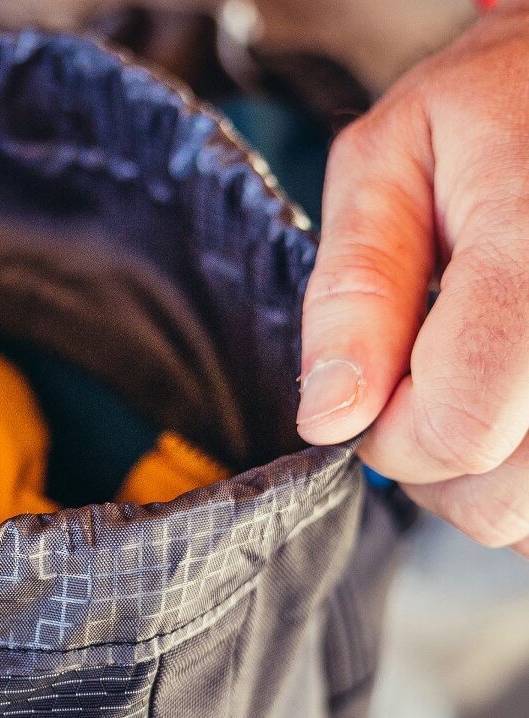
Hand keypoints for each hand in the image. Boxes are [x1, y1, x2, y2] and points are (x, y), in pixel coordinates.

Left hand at [297, 2, 528, 556]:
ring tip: (476, 382)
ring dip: (486, 474)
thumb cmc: (491, 106)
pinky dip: (519, 471)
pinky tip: (508, 404)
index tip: (376, 385)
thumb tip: (330, 416)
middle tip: (427, 380)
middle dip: (435, 459)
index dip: (391, 434)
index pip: (458, 425)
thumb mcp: (388, 160)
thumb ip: (354, 290)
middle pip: (500, 489)